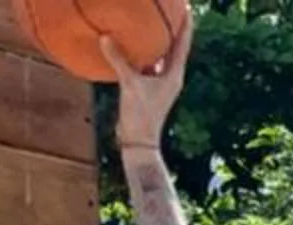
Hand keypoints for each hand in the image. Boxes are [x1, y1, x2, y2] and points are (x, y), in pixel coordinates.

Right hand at [104, 16, 191, 148]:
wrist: (139, 142)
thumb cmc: (140, 116)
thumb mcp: (129, 84)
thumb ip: (119, 60)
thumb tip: (105, 37)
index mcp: (174, 74)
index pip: (183, 44)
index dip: (186, 25)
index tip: (187, 8)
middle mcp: (171, 77)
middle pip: (174, 46)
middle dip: (172, 28)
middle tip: (170, 8)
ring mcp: (160, 83)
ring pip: (161, 55)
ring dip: (158, 39)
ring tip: (154, 20)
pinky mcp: (149, 87)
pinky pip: (148, 64)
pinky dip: (144, 52)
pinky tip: (135, 42)